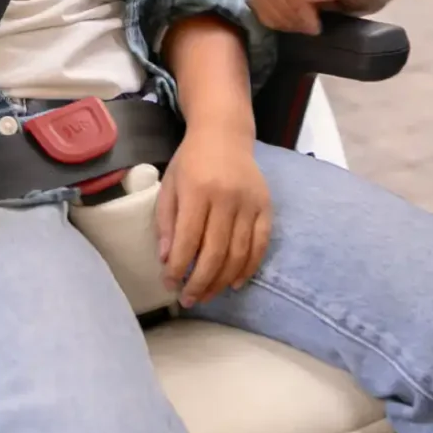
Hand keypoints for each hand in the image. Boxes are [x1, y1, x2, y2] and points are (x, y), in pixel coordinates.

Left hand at [157, 127, 270, 307]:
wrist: (224, 133)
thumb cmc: (191, 161)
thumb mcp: (169, 184)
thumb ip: (166, 221)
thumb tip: (166, 259)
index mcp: (198, 190)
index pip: (188, 239)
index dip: (178, 267)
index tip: (169, 284)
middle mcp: (226, 197)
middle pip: (215, 251)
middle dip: (199, 282)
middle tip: (188, 299)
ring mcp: (249, 203)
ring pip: (238, 253)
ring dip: (221, 281)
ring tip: (207, 296)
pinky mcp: (266, 206)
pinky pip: (260, 244)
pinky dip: (248, 268)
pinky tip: (234, 283)